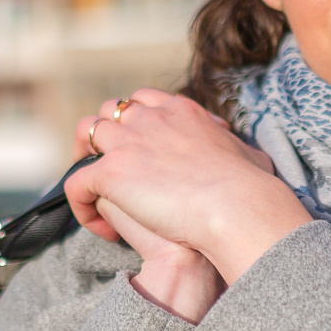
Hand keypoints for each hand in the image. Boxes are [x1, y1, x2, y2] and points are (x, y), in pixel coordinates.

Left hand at [66, 89, 310, 295]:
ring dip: (83, 157)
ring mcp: (127, 142)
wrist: (237, 207)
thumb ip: (241, 153)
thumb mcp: (251, 158)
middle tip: (109, 166)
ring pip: (86, 133)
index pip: (144, 99)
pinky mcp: (111, 172)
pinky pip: (76, 183)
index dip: (135, 118)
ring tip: (93, 191)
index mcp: (181, 111)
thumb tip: (254, 161)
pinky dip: (81, 205)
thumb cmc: (252, 190)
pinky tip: (103, 231)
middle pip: (111, 109)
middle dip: (104, 133)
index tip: (139, 144)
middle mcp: (150, 118)